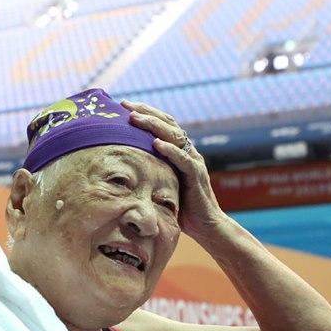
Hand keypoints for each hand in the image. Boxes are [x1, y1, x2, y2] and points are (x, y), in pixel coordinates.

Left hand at [121, 99, 224, 240]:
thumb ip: (151, 173)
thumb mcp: (163, 185)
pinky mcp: (197, 176)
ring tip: (136, 118)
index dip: (146, 113)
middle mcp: (188, 152)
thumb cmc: (183, 208)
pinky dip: (170, 150)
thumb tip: (123, 170)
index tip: (125, 106)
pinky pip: (183, 159)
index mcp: (180, 151)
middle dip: (146, 112)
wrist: (206, 225)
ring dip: (154, 126)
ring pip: (174, 136)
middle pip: (167, 124)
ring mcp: (194, 161)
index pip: (163, 125)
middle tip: (126, 105)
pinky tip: (156, 143)